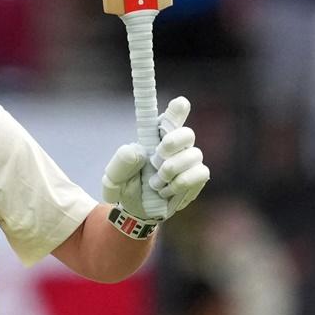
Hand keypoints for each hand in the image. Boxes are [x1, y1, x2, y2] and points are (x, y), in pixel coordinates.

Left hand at [103, 96, 209, 221]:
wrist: (138, 211)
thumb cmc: (126, 187)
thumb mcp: (114, 178)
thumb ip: (122, 163)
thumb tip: (140, 151)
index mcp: (155, 136)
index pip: (171, 116)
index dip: (177, 108)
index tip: (180, 103)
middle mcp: (175, 144)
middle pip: (187, 133)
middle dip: (173, 144)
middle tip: (157, 158)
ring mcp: (189, 160)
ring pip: (194, 155)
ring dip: (172, 170)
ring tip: (154, 182)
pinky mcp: (198, 176)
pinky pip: (200, 173)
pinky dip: (181, 183)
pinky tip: (166, 190)